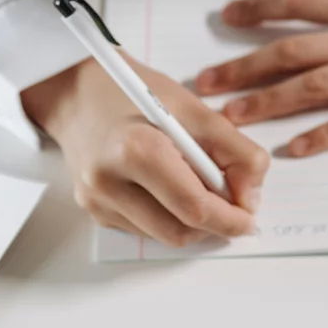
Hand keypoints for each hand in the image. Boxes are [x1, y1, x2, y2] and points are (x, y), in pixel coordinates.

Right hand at [21, 56, 269, 246]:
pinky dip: (167, 216)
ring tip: (198, 186)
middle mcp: (109, 182)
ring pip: (164, 235)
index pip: (193, 206)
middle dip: (214, 223)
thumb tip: (251, 196)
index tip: (249, 217)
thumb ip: (234, 150)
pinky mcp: (93, 211)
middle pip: (180, 230)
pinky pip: (145, 230)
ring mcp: (97, 201)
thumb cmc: (134, 93)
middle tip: (232, 204)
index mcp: (135, 149)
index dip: (230, 218)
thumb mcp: (192, 108)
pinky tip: (167, 187)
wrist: (76, 92)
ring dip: (191, 221)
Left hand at [193, 0, 327, 156]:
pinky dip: (325, 137)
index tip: (226, 16)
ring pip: (314, 88)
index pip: (299, 3)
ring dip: (269, 102)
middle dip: (244, 66)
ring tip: (233, 119)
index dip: (258, 9)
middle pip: (291, 52)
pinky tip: (296, 150)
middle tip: (205, 84)